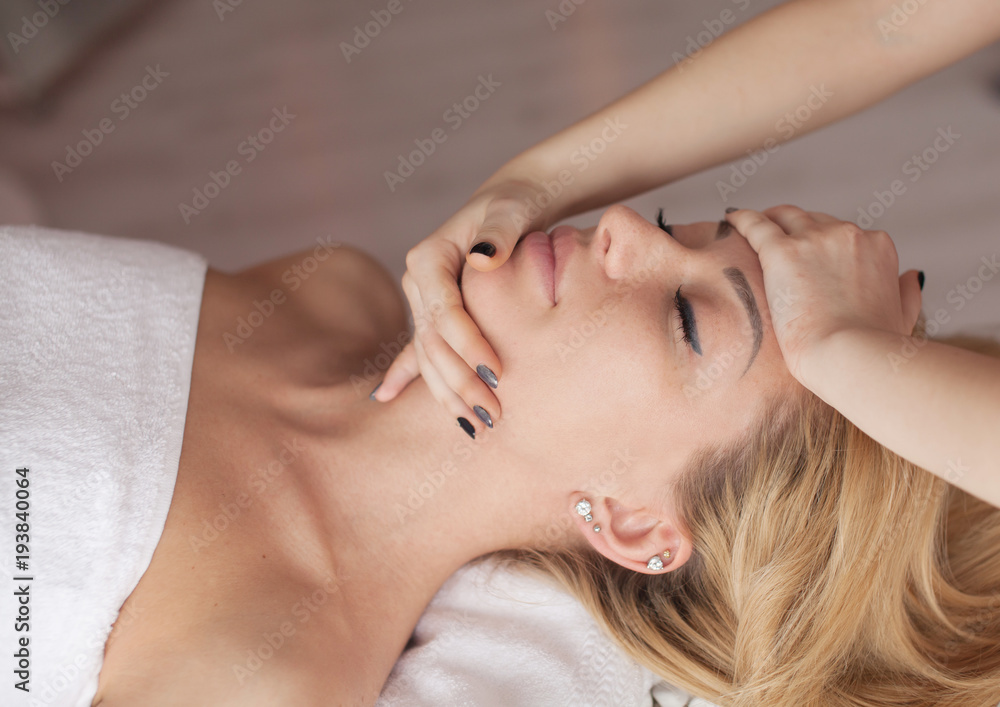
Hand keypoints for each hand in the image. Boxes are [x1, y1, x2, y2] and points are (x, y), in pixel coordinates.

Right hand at [374, 176, 552, 430]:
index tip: (498, 372)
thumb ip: (499, 233)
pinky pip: (420, 351)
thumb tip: (483, 259)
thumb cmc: (515, 206)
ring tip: (474, 427)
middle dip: (460, 381)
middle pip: (432, 341)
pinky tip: (384, 398)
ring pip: (426, 355)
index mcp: (429, 258)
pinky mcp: (432, 314)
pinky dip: (409, 376)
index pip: (444, 310)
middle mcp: (417, 283)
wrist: (510, 204)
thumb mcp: (511, 211)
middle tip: (492, 414)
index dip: (467, 343)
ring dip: (446, 393)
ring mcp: (421, 301)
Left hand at [725, 205, 922, 383]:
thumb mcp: (902, 317)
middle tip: (774, 236)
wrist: (850, 357)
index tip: (807, 253)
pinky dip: (742, 218)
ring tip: (752, 225)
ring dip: (770, 219)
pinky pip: (756, 224)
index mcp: (878, 246)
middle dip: (795, 228)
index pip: (843, 232)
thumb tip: (912, 276)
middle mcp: (848, 234)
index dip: (822, 241)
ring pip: (785, 216)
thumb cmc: (874, 348)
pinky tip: (730, 218)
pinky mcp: (783, 251)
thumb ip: (906, 293)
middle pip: (813, 220)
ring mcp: (815, 240)